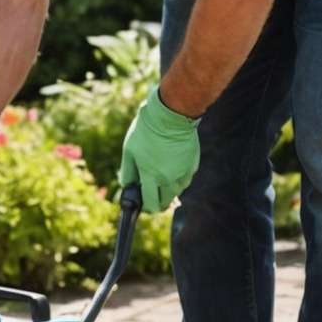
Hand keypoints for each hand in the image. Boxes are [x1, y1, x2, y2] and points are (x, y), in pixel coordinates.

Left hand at [120, 86, 200, 210]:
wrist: (171, 114)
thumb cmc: (146, 130)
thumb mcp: (129, 150)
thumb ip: (128, 172)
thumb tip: (128, 186)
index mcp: (151, 175)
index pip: (151, 204)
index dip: (146, 207)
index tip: (143, 203)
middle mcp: (169, 178)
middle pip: (165, 202)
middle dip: (157, 202)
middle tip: (151, 194)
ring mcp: (183, 172)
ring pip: (176, 192)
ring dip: (168, 191)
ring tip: (160, 178)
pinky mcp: (193, 165)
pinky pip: (185, 179)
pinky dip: (178, 179)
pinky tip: (171, 168)